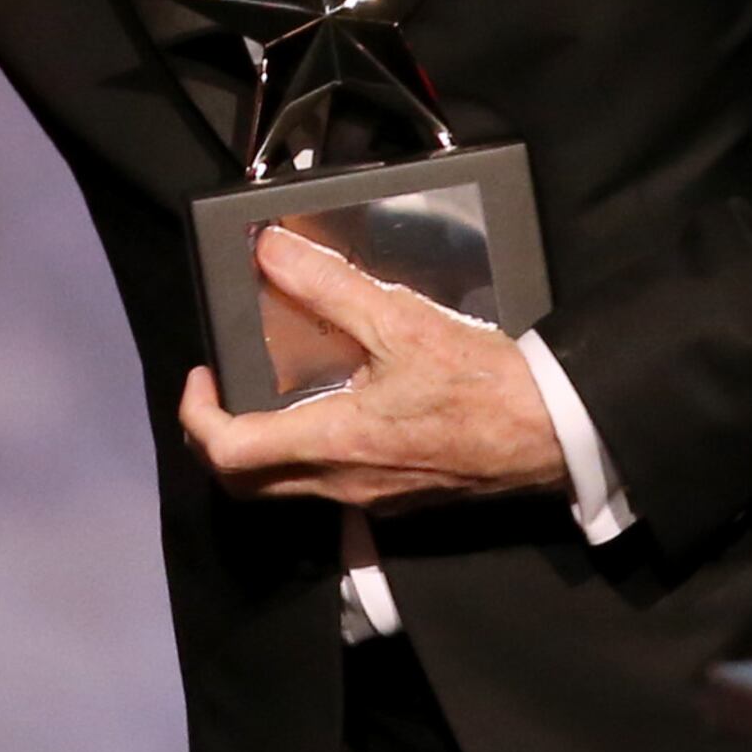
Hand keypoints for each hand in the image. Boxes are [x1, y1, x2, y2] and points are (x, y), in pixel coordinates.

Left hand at [177, 226, 568, 513]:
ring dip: (258, 446)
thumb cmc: (487, 385)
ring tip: (267, 393)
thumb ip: (328, 286)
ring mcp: (368, 499)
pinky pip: (326, 487)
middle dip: (214, 436)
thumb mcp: (402, 321)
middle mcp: (342, 484)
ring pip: (283, 488)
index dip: (196, 413)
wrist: (556, 432)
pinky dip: (303, 454)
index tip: (204, 375)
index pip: (227, 451)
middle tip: (220, 389)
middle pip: (242, 481)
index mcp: (334, 444)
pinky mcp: (394, 499)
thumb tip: (272, 252)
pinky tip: (325, 410)